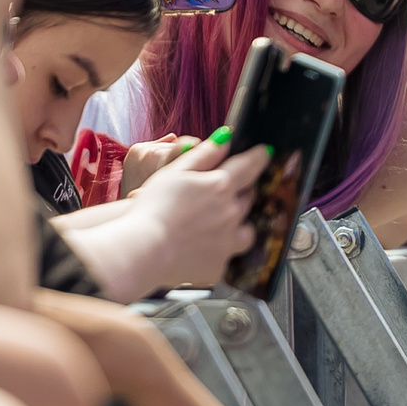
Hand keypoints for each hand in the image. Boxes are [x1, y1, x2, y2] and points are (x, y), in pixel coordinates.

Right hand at [64, 133, 271, 297]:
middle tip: (223, 192)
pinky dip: (218, 251)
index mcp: (220, 186)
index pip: (249, 166)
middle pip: (248, 198)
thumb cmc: (152, 207)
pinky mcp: (218, 267)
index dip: (258, 157)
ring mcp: (227, 243)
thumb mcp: (175, 170)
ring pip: (246, 231)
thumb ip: (204, 154)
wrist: (142, 250)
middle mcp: (231, 213)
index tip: (264, 152)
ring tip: (219, 225)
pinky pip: (227, 257)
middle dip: (241, 193)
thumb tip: (226, 138)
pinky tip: (199, 248)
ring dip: (238, 225)